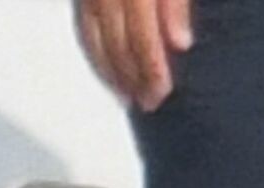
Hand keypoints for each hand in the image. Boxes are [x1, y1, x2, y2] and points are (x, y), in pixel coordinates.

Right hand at [75, 0, 192, 110]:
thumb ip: (176, 4)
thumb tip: (181, 43)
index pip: (142, 37)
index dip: (152, 69)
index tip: (162, 92)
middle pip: (117, 45)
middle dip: (133, 79)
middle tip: (149, 103)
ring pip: (95, 43)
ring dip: (112, 76)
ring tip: (128, 97)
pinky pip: (83, 30)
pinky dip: (95, 56)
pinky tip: (107, 72)